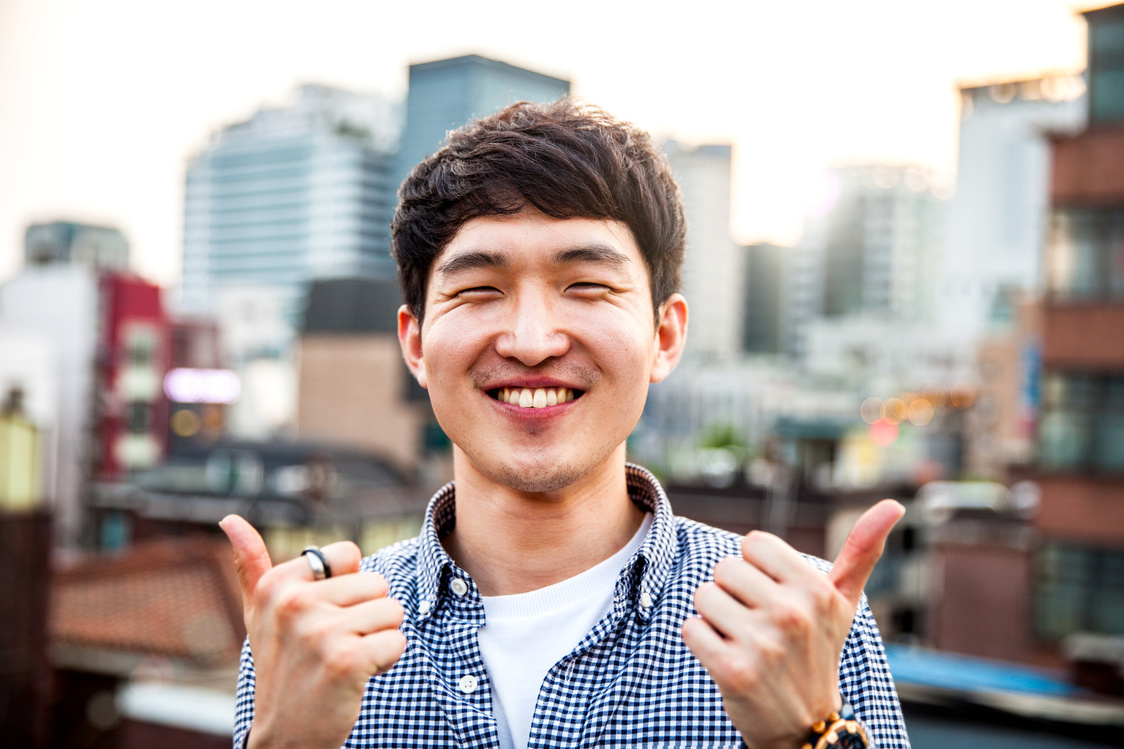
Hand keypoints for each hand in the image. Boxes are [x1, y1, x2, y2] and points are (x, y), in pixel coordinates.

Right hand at [220, 515, 406, 748]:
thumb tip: (230, 519)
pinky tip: (357, 676)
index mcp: (277, 584)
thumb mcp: (259, 615)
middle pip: (376, 583)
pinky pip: (397, 641)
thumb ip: (251, 566)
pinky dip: (386, 661)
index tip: (322, 616)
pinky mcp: (346, 661)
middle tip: (335, 646)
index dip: (347, 588)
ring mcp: (319, 632)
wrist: (286, 736)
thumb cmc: (281, 666)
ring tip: (345, 659)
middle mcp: (294, 603)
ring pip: (392, 611)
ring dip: (379, 638)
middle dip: (367, 616)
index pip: (349, 554)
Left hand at [682, 499, 904, 748]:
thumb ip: (862, 550)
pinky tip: (727, 658)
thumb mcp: (842, 603)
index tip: (774, 596)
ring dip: (715, 618)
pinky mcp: (733, 671)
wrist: (807, 726)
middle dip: (733, 594)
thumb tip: (894, 503)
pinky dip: (701, 642)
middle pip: (724, 568)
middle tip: (758, 624)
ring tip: (743, 641)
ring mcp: (762, 644)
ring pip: (704, 596)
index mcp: (816, 590)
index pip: (753, 543)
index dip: (757, 569)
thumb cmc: (818, 651)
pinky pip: (690, 629)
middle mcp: (792, 614)